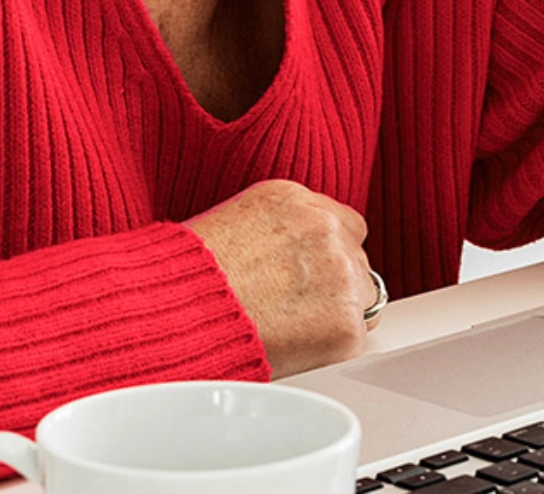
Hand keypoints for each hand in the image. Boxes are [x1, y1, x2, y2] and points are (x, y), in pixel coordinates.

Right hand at [185, 180, 373, 378]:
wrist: (180, 316)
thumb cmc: (190, 278)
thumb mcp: (232, 223)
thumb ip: (277, 229)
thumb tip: (289, 250)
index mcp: (292, 198)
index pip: (338, 220)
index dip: (323, 249)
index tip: (309, 270)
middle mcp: (323, 227)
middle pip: (355, 253)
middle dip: (333, 278)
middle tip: (298, 303)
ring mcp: (341, 272)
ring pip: (363, 293)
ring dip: (338, 308)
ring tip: (293, 325)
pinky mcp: (346, 322)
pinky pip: (356, 336)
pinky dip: (332, 346)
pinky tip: (296, 345)